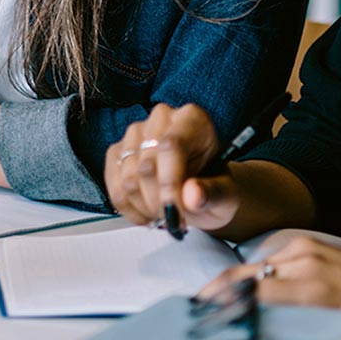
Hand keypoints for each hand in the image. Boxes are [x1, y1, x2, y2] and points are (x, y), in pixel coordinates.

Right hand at [105, 103, 239, 231]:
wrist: (199, 191)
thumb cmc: (213, 188)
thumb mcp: (226, 195)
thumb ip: (213, 194)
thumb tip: (193, 196)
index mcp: (192, 119)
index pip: (171, 146)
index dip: (169, 184)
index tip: (176, 214)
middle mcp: (160, 119)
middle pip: (146, 165)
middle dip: (159, 203)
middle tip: (176, 220)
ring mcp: (135, 133)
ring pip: (128, 178)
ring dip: (145, 208)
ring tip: (164, 216)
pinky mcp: (117, 151)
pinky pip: (114, 185)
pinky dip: (129, 208)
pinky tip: (146, 214)